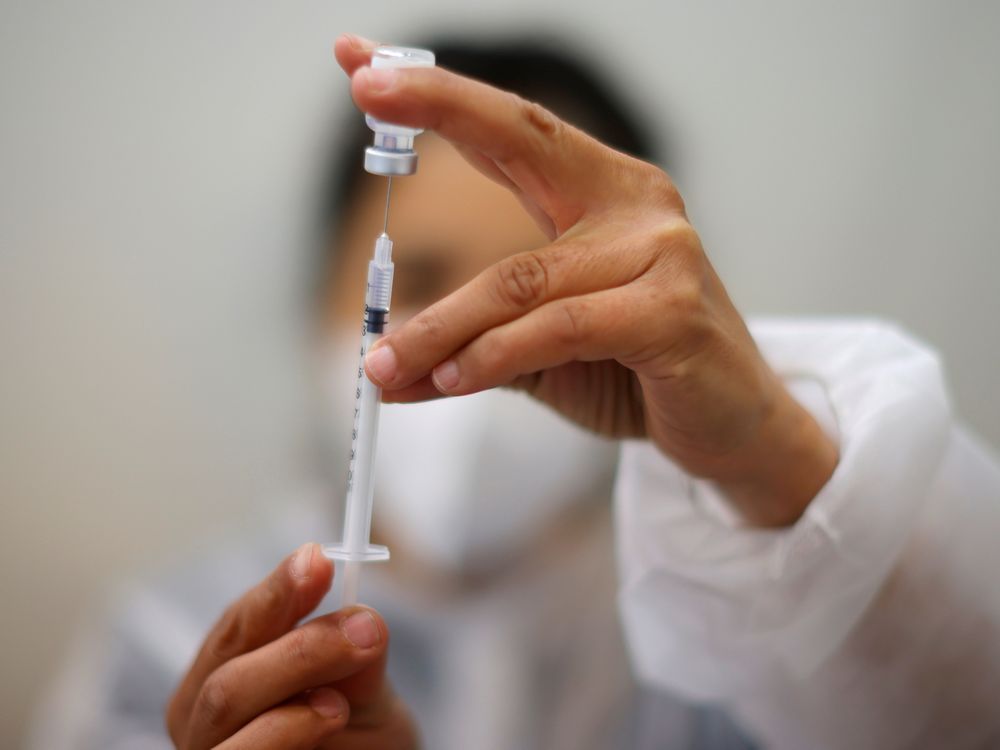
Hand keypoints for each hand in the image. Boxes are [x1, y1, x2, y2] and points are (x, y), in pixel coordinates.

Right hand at [166, 543, 416, 748]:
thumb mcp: (362, 683)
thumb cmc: (354, 728)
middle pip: (227, 684)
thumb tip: (362, 618)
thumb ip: (355, 650)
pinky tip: (326, 724)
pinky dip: (290, 739)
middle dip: (300, 652)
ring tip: (340, 705)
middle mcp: (198, 721)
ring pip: (228, 722)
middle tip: (364, 633)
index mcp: (217, 674)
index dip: (277, 592)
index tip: (318, 561)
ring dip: (292, 711)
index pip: (237, 627)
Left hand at [334, 35, 836, 525]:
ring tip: (384, 366)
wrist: (735, 427)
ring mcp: (662, 251)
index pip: (515, 129)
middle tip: (362, 91)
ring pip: (519, 278)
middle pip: (524, 141)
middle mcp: (637, 204)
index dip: (441, 95)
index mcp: (604, 194)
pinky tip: (452, 379)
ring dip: (439, 326)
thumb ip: (475, 342)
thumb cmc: (637, 374)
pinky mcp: (672, 312)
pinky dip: (495, 356)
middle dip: (439, 105)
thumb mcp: (543, 352)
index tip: (365, 63)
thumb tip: (386, 362)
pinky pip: (560, 327)